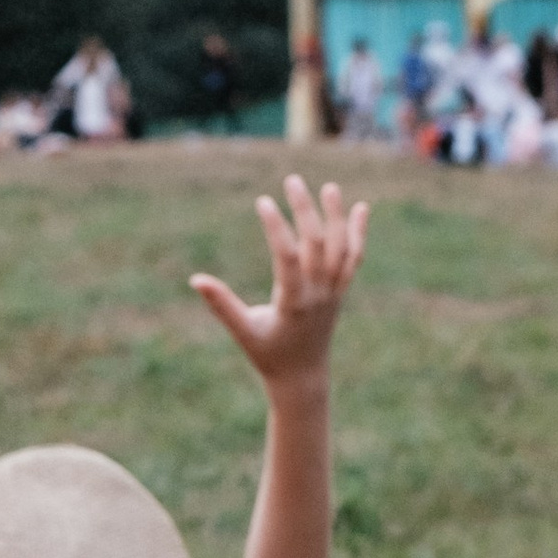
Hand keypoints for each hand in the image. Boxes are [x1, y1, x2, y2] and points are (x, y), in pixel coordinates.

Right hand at [190, 176, 365, 393]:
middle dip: (306, 210)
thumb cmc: (268, 354)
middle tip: (292, 181)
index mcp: (293, 302)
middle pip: (318, 244)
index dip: (276, 227)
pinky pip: (354, 258)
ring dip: (337, 217)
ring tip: (328, 187)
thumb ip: (222, 305)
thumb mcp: (243, 331)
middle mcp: (319, 294)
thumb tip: (195, 280)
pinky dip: (359, 234)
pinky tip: (362, 208)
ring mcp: (334, 291)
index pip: (287, 257)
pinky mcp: (340, 291)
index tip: (263, 201)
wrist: (303, 377)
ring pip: (341, 248)